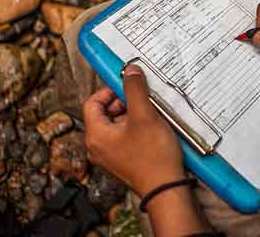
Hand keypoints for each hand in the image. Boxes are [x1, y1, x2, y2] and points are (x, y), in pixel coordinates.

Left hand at [83, 65, 207, 235]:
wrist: (166, 189)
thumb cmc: (153, 156)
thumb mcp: (145, 115)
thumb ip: (135, 89)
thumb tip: (129, 70)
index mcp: (95, 135)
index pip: (93, 102)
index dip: (110, 90)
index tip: (128, 86)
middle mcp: (97, 147)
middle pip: (104, 113)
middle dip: (124, 103)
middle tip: (142, 100)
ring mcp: (110, 157)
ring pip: (116, 126)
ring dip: (132, 116)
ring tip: (150, 115)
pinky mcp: (123, 162)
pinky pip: (124, 138)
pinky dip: (136, 129)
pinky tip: (153, 130)